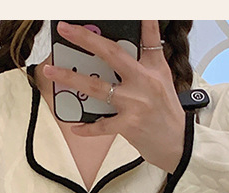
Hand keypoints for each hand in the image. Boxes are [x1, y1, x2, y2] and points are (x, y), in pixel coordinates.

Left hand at [42, 20, 185, 172]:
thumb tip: (129, 42)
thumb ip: (147, 58)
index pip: (147, 37)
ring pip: (96, 87)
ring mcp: (134, 103)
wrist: (178, 143)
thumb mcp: (162, 79)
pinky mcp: (128, 125)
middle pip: (111, 54)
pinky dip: (87, 127)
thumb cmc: (166, 112)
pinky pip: (101, 125)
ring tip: (51, 71)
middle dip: (85, 39)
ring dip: (70, 78)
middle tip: (65, 29)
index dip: (141, 20)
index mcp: (153, 68)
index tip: (130, 8)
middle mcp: (143, 82)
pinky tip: (75, 126)